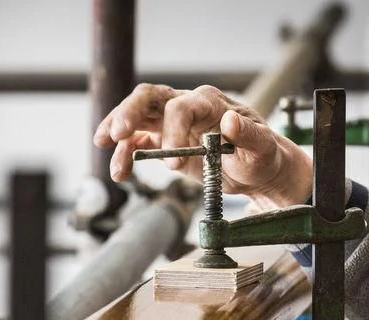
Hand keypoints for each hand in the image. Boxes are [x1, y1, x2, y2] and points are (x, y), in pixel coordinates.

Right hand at [92, 84, 312, 208]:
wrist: (255, 170)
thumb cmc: (261, 155)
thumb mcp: (262, 148)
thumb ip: (248, 134)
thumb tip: (230, 121)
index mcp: (209, 103)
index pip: (181, 106)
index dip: (172, 130)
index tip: (173, 165)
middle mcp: (186, 106)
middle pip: (149, 98)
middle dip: (129, 113)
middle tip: (117, 134)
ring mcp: (172, 123)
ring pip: (137, 117)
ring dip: (118, 132)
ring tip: (106, 149)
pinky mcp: (164, 141)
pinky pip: (137, 142)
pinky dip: (124, 155)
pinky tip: (119, 172)